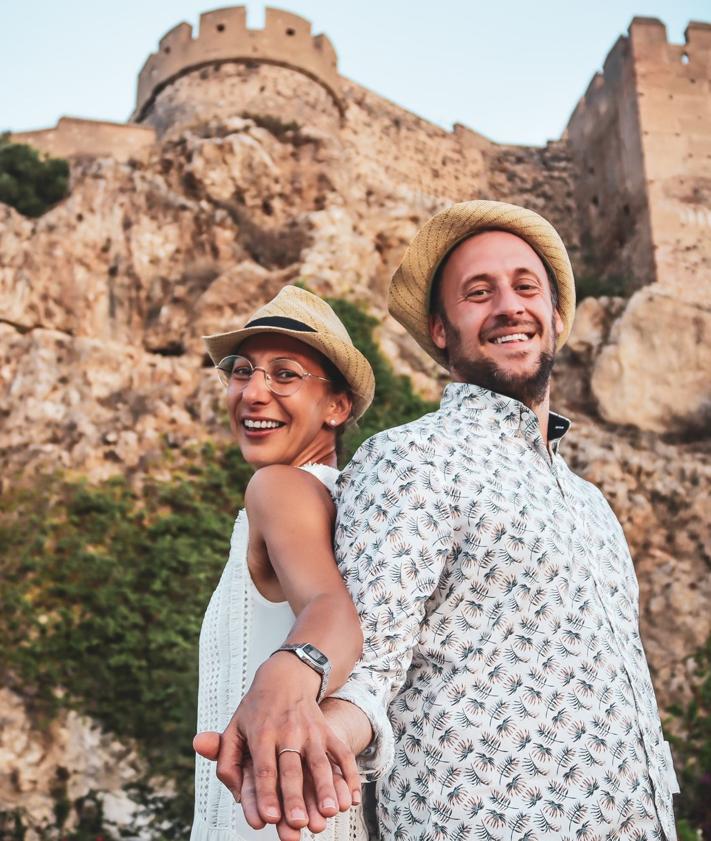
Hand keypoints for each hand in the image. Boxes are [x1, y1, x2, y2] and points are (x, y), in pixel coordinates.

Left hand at [193, 653, 360, 827]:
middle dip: (295, 796)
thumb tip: (235, 794)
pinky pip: (342, 753)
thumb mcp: (234, 729)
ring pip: (320, 762)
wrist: (285, 677)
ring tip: (329, 811)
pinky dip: (350, 775)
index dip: (266, 793)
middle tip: (298, 823)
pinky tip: (352, 798)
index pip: (264, 768)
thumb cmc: (256, 710)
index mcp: (262, 734)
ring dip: (325, 787)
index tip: (269, 818)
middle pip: (292, 768)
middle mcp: (287, 732)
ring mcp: (311, 732)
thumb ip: (227, 761)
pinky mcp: (327, 731)